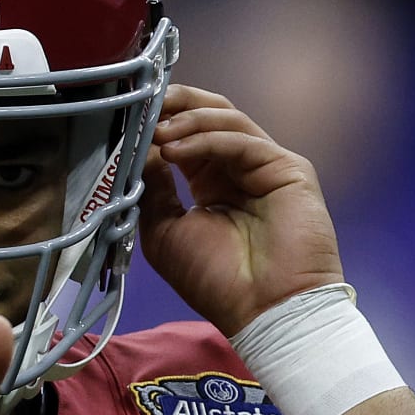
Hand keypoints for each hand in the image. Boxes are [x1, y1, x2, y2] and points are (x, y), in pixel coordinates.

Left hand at [139, 84, 344, 335]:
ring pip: (226, 119)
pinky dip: (206, 139)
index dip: (158, 122)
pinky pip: (242, 140)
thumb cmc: (215, 280)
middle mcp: (237, 169)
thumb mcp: (164, 231)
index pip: (185, 136)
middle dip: (174, 104)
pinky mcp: (287, 168)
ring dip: (186, 120)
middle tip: (143, 103)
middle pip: (208, 115)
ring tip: (156, 133)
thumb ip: (153, 187)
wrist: (264, 311)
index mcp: (210, 184)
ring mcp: (264, 166)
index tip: (127, 117)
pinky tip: (176, 150)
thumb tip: (138, 147)